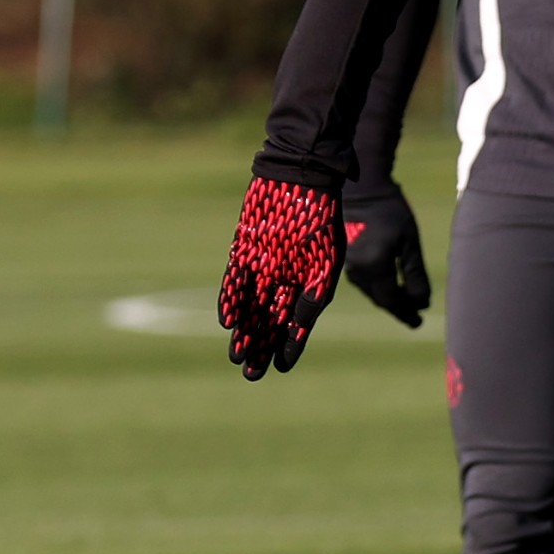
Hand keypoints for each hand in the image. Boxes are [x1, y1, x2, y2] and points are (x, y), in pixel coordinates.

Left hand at [219, 173, 342, 378]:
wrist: (300, 178)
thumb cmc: (321, 217)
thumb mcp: (325, 260)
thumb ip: (314, 294)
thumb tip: (301, 324)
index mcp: (312, 283)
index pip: (299, 323)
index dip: (290, 346)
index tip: (280, 368)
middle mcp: (287, 278)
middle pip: (271, 321)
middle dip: (261, 347)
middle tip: (251, 375)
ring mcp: (264, 266)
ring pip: (251, 307)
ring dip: (244, 332)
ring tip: (236, 357)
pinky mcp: (244, 251)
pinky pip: (235, 282)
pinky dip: (231, 301)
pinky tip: (228, 322)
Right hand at [340, 185, 428, 327]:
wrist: (360, 188)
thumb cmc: (390, 211)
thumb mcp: (409, 242)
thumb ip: (415, 273)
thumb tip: (422, 302)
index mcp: (373, 266)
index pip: (391, 300)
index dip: (405, 313)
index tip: (418, 323)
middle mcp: (356, 269)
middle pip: (379, 298)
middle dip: (398, 308)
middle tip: (415, 316)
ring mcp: (346, 263)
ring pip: (370, 290)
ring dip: (386, 297)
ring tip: (405, 303)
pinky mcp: (341, 256)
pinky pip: (362, 280)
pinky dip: (376, 286)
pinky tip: (388, 285)